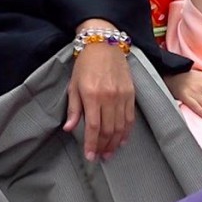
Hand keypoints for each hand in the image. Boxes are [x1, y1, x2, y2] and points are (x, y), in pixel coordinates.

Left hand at [64, 21, 134, 161]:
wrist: (104, 44)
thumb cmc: (85, 65)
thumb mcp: (73, 85)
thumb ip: (73, 109)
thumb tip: (70, 129)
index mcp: (92, 95)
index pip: (94, 127)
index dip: (92, 144)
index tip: (90, 156)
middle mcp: (109, 97)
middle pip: (108, 130)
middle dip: (104, 147)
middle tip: (100, 157)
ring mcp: (122, 96)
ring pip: (121, 127)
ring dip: (116, 143)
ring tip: (110, 153)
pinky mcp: (131, 94)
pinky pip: (130, 118)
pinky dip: (127, 131)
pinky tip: (122, 140)